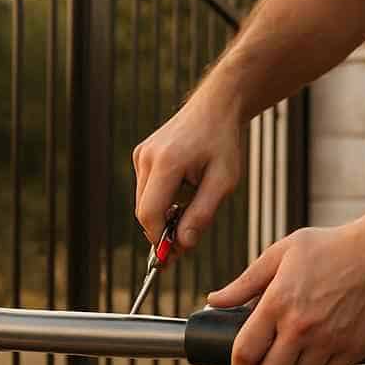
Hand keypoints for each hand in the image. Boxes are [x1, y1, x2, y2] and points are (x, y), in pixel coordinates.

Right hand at [133, 96, 246, 252]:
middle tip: (184, 246)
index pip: (150, 213)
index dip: (159, 239)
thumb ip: (202, 214)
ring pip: (143, 202)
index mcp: (168, 162)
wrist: (215, 107)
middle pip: (144, 211)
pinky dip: (160, 200)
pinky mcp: (140, 155)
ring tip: (189, 214)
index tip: (171, 258)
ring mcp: (141, 155)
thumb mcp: (224, 182)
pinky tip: (182, 195)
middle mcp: (147, 158)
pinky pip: (145, 189)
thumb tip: (183, 245)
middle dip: (161, 231)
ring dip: (162, 216)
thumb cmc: (223, 143)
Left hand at [206, 221, 364, 364]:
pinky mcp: (354, 347)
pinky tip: (321, 356)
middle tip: (269, 364)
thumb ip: (244, 282)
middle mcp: (301, 327)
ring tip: (296, 355)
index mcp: (277, 303)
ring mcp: (329, 339)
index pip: (245, 352)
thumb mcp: (279, 254)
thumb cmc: (327, 248)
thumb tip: (214, 301)